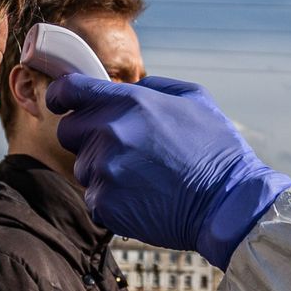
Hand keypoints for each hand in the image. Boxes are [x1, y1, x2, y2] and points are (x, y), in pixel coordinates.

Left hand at [47, 74, 290, 268]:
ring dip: (105, 172)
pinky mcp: (104, 204)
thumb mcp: (196, 99)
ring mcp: (105, 169)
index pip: (70, 90)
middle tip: (125, 150)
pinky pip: (95, 199)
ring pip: (84, 168)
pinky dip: (114, 201)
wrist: (228, 203)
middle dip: (89, 138)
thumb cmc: (218, 149)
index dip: (62, 95)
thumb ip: (155, 87)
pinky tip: (145, 199)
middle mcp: (111, 132)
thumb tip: (130, 87)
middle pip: (70, 131)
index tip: (64, 103)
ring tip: (144, 178)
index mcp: (130, 102)